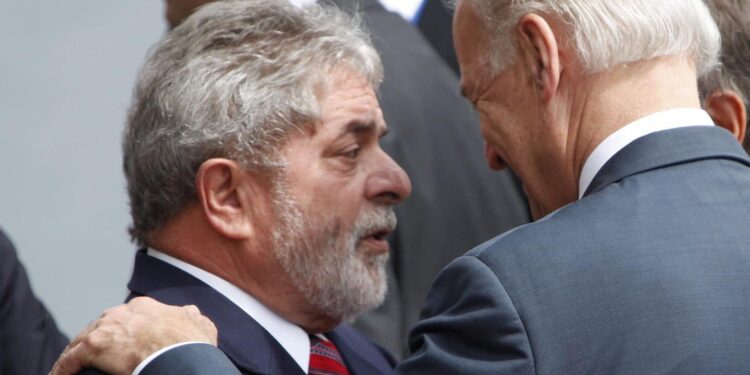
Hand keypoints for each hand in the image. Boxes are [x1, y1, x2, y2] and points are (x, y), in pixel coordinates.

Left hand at [50, 297, 217, 374]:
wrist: (180, 354)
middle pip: (100, 326)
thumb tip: (191, 313)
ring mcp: (106, 328)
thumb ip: (191, 316)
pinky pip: (70, 359)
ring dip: (75, 355)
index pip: (124, 317)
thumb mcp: (200, 323)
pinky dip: (63, 369)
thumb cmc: (190, 343)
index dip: (120, 331)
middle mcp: (122, 312)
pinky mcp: (93, 347)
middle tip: (94, 358)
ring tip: (71, 369)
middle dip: (96, 340)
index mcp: (145, 307)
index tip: (120, 343)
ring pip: (81, 341)